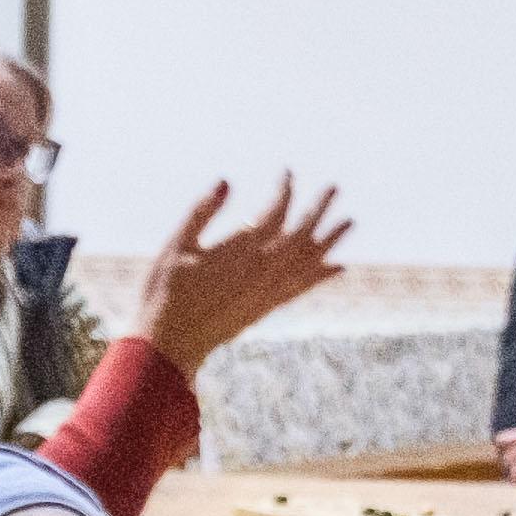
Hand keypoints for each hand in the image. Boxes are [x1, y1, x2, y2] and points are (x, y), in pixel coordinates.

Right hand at [139, 175, 354, 366]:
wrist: (172, 341)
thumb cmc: (167, 290)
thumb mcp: (177, 245)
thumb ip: (202, 211)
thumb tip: (226, 181)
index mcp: (242, 251)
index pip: (276, 213)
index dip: (285, 191)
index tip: (288, 173)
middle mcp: (263, 270)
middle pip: (302, 233)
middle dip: (319, 208)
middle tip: (334, 188)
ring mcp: (268, 291)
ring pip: (309, 261)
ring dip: (331, 239)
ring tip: (349, 221)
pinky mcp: (267, 307)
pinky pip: (303, 287)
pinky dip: (323, 274)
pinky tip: (338, 266)